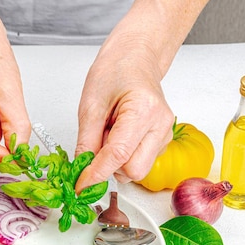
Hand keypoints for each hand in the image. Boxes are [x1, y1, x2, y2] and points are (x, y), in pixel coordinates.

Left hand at [74, 36, 174, 191]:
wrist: (135, 60)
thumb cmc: (115, 72)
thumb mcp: (90, 104)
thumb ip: (86, 141)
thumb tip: (81, 169)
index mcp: (143, 110)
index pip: (119, 155)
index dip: (96, 173)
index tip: (80, 184)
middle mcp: (160, 126)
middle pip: (133, 170)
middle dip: (109, 167)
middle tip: (96, 142)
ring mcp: (164, 135)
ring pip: (136, 170)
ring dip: (115, 162)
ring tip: (108, 133)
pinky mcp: (161, 142)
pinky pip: (139, 162)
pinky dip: (123, 157)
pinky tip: (118, 135)